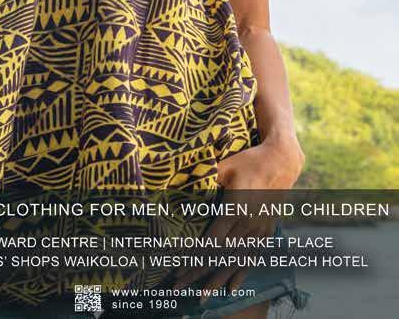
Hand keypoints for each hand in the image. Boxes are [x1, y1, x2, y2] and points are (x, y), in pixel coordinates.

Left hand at [173, 136, 304, 297]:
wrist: (281, 162)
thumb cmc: (248, 160)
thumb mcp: (225, 167)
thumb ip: (206, 181)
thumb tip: (181, 188)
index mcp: (235, 209)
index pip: (210, 241)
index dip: (194, 258)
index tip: (178, 270)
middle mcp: (247, 225)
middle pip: (219, 256)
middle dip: (198, 274)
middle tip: (178, 289)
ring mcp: (258, 230)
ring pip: (235, 262)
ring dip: (216, 280)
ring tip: (201, 298)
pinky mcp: (266, 231)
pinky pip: (251, 258)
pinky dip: (240, 275)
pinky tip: (230, 289)